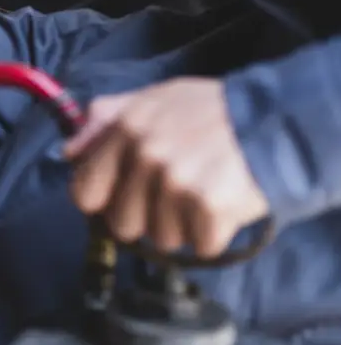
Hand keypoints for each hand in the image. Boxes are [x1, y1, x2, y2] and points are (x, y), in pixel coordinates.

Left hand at [62, 77, 269, 258]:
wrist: (278, 120)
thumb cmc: (212, 111)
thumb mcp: (154, 99)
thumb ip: (106, 120)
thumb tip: (68, 151)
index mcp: (124, 129)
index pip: (85, 192)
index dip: (103, 201)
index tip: (121, 197)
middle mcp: (145, 156)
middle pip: (123, 223)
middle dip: (146, 216)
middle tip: (174, 193)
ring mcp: (176, 183)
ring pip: (161, 238)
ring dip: (182, 225)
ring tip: (203, 193)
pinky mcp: (209, 207)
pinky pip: (198, 245)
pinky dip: (213, 235)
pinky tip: (223, 206)